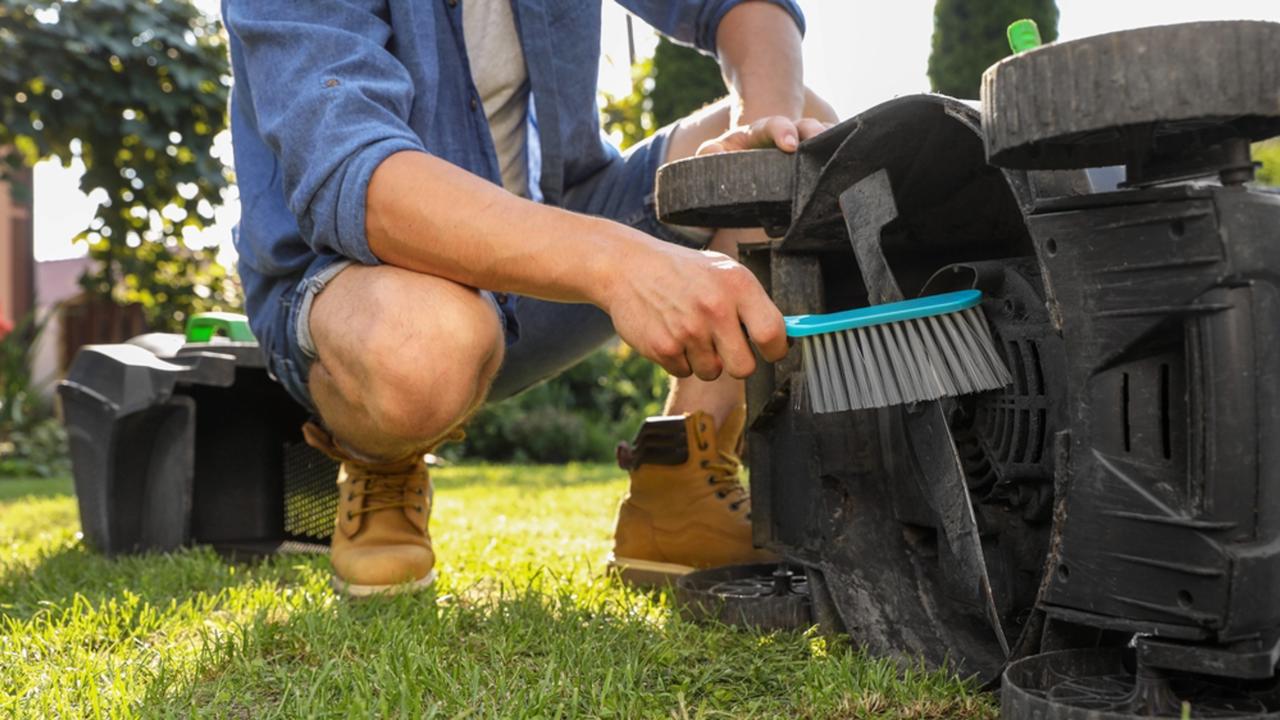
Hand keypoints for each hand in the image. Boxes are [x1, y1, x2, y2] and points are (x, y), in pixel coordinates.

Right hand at [603, 238, 787, 379]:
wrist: (628, 266)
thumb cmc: (681, 270)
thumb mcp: (722, 271)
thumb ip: (751, 301)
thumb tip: (782, 334)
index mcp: (737, 285)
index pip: (772, 334)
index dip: (775, 350)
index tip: (770, 350)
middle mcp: (715, 308)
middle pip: (744, 368)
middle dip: (737, 362)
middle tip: (727, 347)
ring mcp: (688, 330)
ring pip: (712, 372)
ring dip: (705, 360)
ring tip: (692, 331)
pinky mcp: (663, 348)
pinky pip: (684, 372)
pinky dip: (679, 359)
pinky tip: (672, 333)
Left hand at [697, 114, 832, 155]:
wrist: (748, 159)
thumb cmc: (732, 156)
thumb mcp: (717, 151)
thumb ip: (710, 152)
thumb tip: (712, 152)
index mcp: (762, 130)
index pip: (774, 124)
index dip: (783, 131)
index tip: (791, 145)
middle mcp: (788, 132)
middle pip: (805, 125)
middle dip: (813, 131)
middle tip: (819, 141)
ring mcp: (804, 143)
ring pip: (823, 135)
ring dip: (831, 141)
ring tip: (841, 151)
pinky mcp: (814, 155)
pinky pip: (832, 149)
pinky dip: (841, 153)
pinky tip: (850, 165)